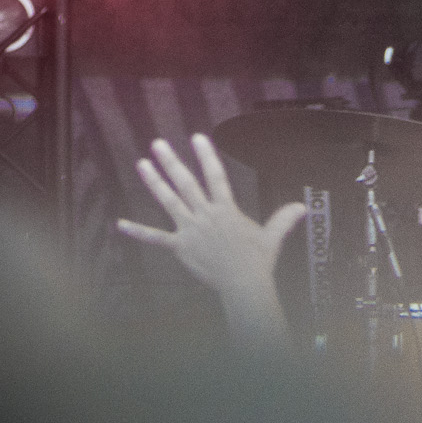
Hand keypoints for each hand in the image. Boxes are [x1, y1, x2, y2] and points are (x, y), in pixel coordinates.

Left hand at [116, 134, 305, 302]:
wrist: (243, 285)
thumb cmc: (259, 261)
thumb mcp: (273, 237)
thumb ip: (284, 219)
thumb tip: (301, 207)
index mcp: (226, 210)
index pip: (215, 177)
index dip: (206, 156)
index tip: (197, 137)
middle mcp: (206, 216)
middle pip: (186, 184)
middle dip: (171, 162)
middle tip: (157, 144)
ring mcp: (190, 231)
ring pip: (169, 202)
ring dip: (154, 182)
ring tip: (142, 164)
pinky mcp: (180, 247)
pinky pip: (156, 238)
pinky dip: (138, 231)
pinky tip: (120, 223)